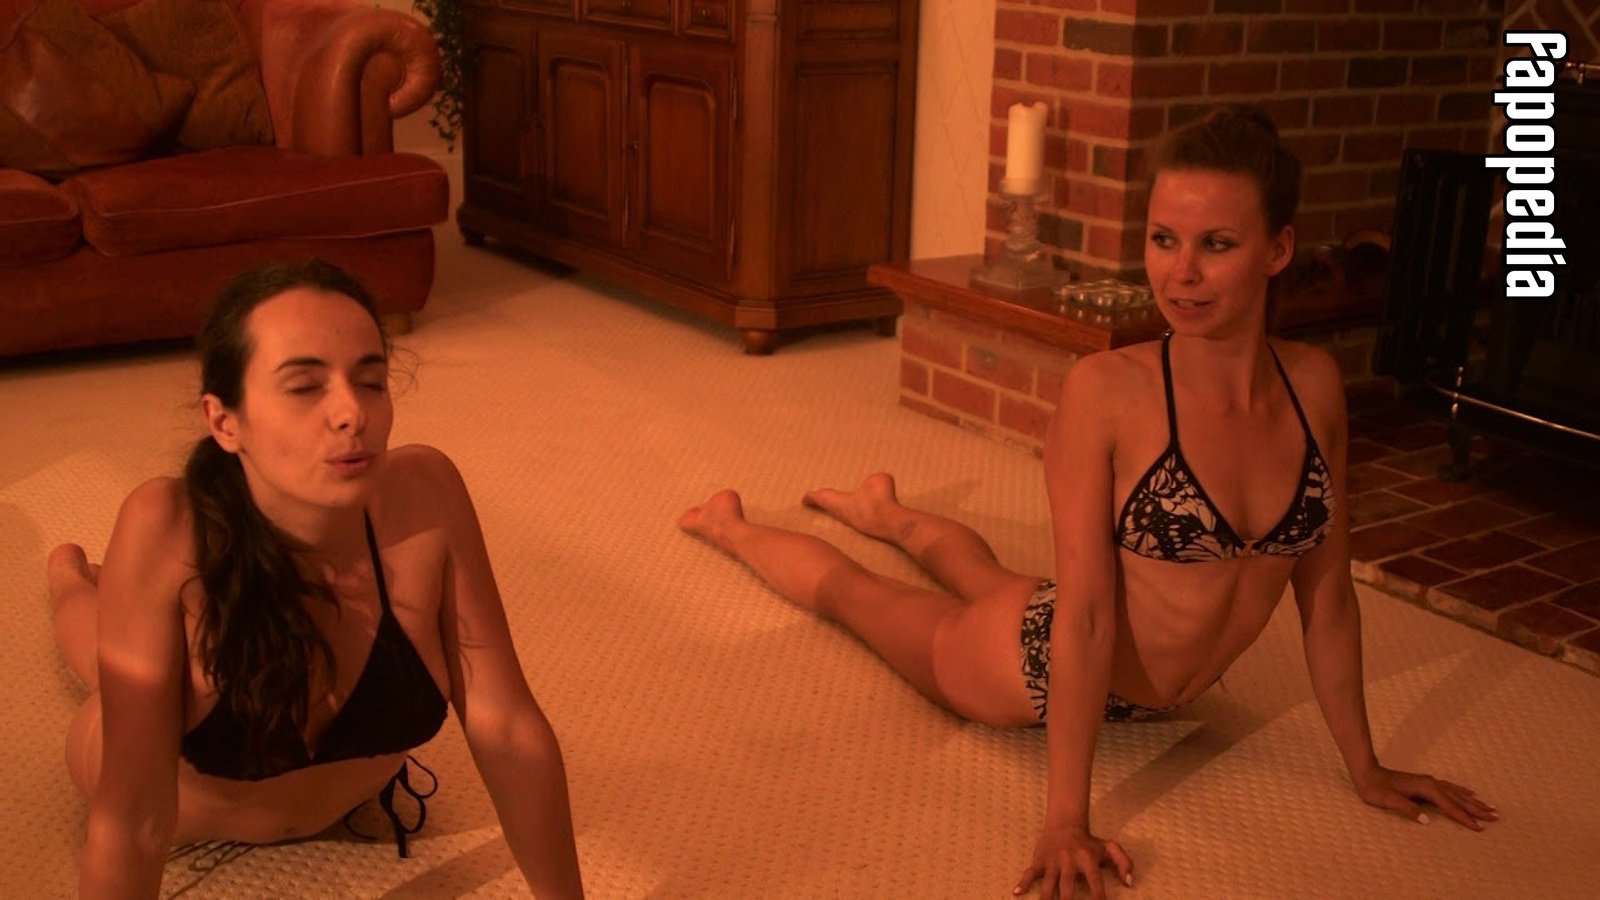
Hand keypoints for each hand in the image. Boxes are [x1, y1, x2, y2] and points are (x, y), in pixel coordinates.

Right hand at [1014, 826, 1132, 899]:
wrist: (1065, 825)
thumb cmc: (1089, 842)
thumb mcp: (1110, 848)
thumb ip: (1124, 863)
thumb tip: (1130, 883)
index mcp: (1086, 859)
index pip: (1095, 881)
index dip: (1099, 896)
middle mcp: (1068, 861)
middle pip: (1067, 886)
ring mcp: (1052, 862)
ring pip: (1048, 884)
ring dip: (1047, 899)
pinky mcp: (1039, 861)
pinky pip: (1029, 873)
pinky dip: (1023, 883)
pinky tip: (1017, 894)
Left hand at [1353, 765, 1498, 830]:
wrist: (1366, 773)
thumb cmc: (1376, 789)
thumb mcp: (1390, 801)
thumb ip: (1409, 810)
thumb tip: (1427, 821)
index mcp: (1426, 789)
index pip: (1450, 806)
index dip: (1465, 818)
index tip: (1480, 828)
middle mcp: (1431, 783)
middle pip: (1459, 798)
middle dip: (1477, 809)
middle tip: (1496, 816)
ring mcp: (1428, 782)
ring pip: (1457, 792)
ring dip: (1473, 800)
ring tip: (1489, 807)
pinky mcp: (1425, 782)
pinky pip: (1450, 787)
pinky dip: (1462, 791)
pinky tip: (1468, 792)